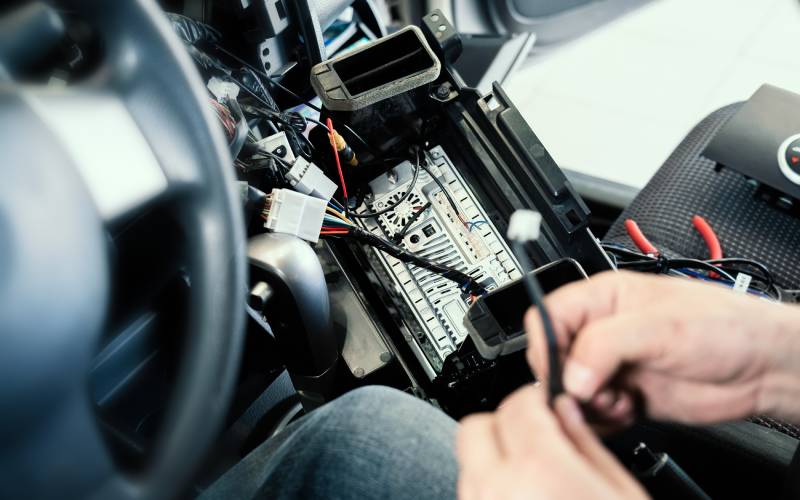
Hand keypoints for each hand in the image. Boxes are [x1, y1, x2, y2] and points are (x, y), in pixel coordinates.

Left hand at [456, 384, 647, 499]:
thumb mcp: (620, 490)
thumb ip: (586, 443)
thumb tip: (566, 411)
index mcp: (539, 470)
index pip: (519, 404)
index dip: (537, 396)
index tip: (549, 403)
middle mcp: (497, 489)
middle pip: (478, 426)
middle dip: (505, 422)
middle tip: (537, 433)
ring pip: (469, 460)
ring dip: (495, 454)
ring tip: (534, 469)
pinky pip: (472, 490)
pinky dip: (491, 483)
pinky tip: (526, 493)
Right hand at [526, 271, 799, 425]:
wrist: (762, 367)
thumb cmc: (724, 327)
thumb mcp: (658, 326)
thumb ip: (604, 345)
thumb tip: (570, 375)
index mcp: (602, 298)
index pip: (547, 317)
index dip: (547, 345)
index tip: (561, 370)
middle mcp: (602, 331)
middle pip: (554, 358)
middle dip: (568, 381)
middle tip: (592, 392)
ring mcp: (612, 364)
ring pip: (571, 390)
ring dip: (587, 404)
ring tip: (617, 402)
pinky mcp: (624, 395)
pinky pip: (592, 412)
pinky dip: (602, 420)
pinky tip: (627, 412)